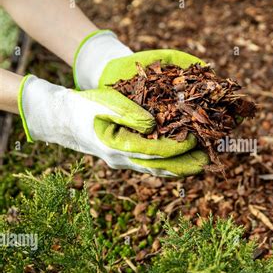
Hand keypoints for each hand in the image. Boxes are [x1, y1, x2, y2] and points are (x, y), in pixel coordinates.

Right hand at [18, 75, 207, 176]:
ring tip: (201, 164)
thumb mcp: (105, 103)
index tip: (195, 139)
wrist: (65, 119)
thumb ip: (128, 113)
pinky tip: (182, 162)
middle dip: (184, 165)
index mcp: (116, 145)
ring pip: (156, 170)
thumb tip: (153, 125)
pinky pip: (151, 166)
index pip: (154, 150)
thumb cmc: (85, 106)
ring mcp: (123, 163)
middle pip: (159, 167)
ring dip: (179, 168)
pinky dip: (168, 165)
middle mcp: (121, 159)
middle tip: (207, 162)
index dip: (177, 146)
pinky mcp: (126, 160)